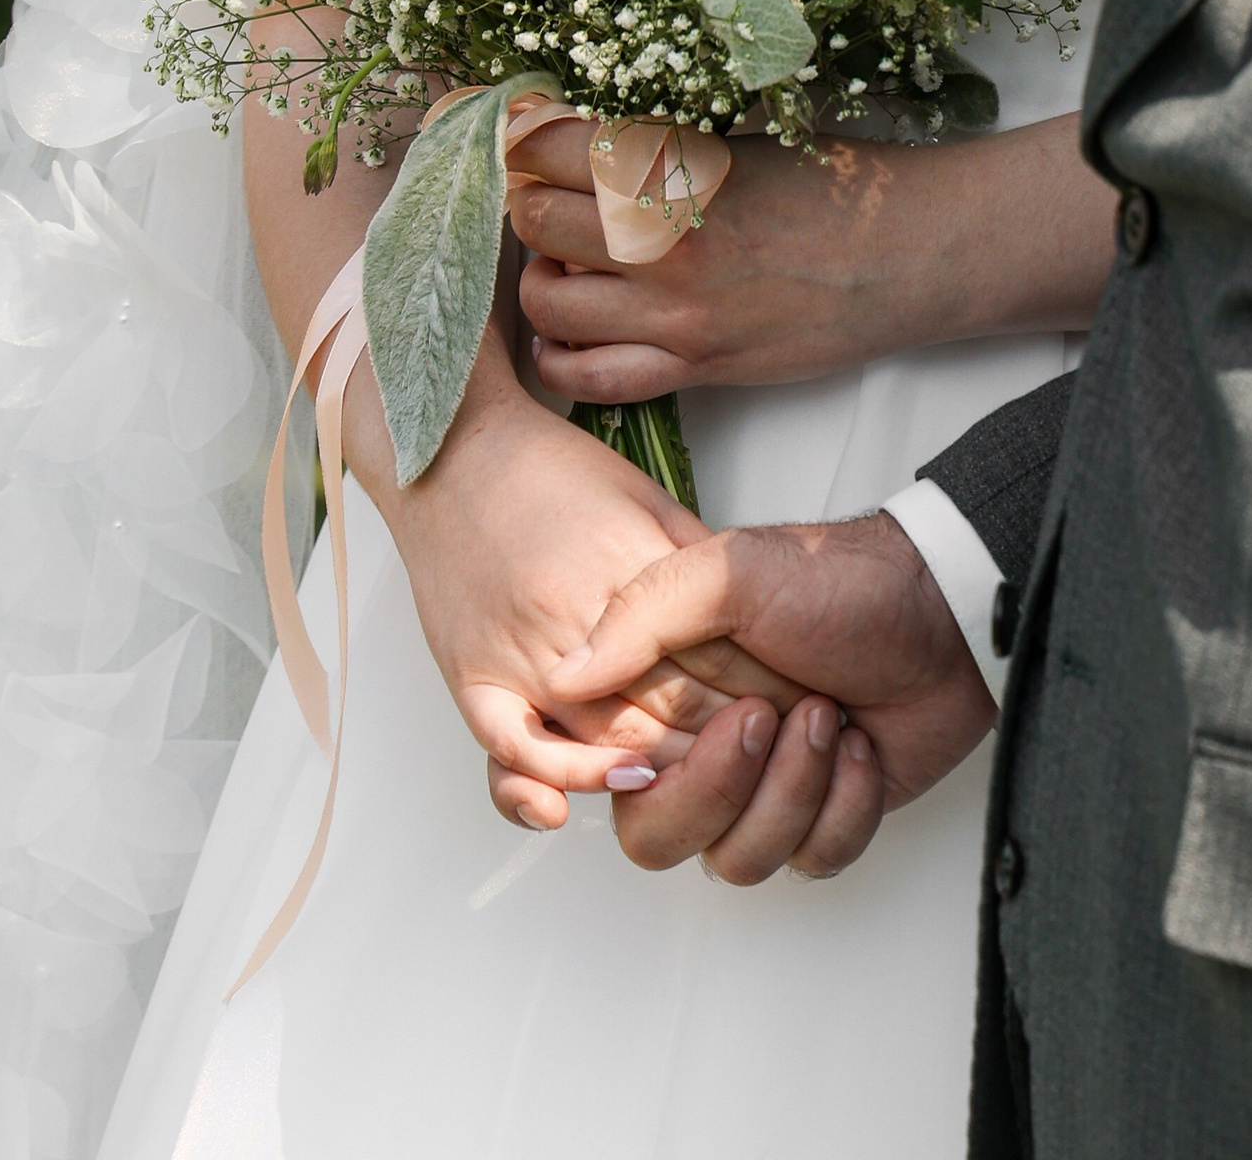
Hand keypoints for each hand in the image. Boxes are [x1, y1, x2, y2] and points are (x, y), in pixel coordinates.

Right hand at [385, 393, 796, 832]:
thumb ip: (691, 562)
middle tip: (767, 762)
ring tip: (711, 789)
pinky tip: (588, 802)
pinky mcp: (469, 674)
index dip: (761, 693)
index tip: (799, 714)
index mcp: (627, 565)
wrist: (451, 448)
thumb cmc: (550, 468)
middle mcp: (573, 613)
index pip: (710, 653)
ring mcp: (517, 649)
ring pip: (605, 736)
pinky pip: (513, 747)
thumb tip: (745, 620)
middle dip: (726, 742)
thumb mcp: (648, 494)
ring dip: (664, 770)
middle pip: (667, 706)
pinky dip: (556, 778)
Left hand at [512, 114, 1118, 404]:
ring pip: (547, 300)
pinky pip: (589, 377)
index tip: (516, 134)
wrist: (902, 256)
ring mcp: (674, 311)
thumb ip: (659, 147)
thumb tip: (575, 141)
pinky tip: (565, 332)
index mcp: (676, 165)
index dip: (521, 137)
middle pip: (534, 219)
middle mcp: (663, 239)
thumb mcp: (738, 142)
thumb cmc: (831, 185)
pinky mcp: (692, 366)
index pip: (551, 144)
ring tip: (561, 260)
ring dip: (539, 276)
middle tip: (538, 195)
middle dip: (524, 203)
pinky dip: (560, 356)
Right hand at [552, 509, 997, 882]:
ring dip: (793, 789)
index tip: (692, 730)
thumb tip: (567, 675)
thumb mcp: (733, 572)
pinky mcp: (825, 817)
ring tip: (827, 716)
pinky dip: (845, 806)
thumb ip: (644, 615)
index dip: (645, 774)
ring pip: (740, 861)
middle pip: (662, 838)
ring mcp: (768, 790)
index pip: (613, 781)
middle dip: (721, 788)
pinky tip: (862, 749)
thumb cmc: (840, 582)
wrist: (945, 609)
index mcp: (671, 699)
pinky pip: (813, 860)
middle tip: (768, 716)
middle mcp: (708, 751)